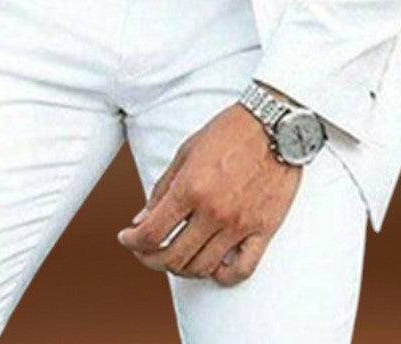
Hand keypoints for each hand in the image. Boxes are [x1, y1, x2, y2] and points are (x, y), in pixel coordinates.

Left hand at [116, 102, 302, 286]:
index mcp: (190, 188)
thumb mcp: (186, 152)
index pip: (151, 232)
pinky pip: (241, 269)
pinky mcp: (263, 229)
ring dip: (182, 269)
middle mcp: (213, 211)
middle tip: (146, 251)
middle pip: (173, 257)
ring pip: (202, 268)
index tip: (127, 238)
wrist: (274, 124)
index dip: (132, 241)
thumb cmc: (228, 132)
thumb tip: (141, 219)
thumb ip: (162, 188)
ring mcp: (239, 224)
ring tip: (175, 256)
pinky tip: (212, 267)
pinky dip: (223, 276)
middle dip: (151, 259)